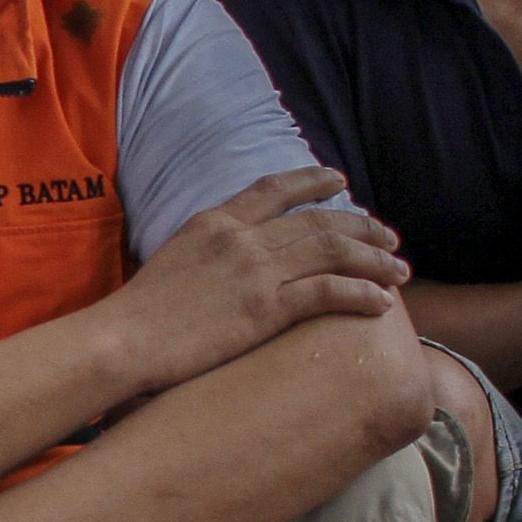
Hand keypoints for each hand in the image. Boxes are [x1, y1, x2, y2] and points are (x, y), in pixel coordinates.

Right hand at [114, 168, 408, 391]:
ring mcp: (256, 270)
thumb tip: (219, 261)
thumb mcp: (170, 261)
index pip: (274, 189)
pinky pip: (329, 292)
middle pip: (317, 219)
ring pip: (333, 251)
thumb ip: (204, 252)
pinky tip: (382, 302)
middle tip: (388, 236)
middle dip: (362, 225)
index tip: (339, 181)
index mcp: (215, 221)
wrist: (122, 340)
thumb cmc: (136, 315)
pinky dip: (361, 293)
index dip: (312, 181)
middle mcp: (241, 237)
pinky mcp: (266, 307)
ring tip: (399, 270)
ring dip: (373, 259)